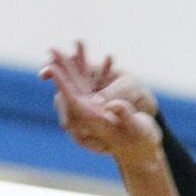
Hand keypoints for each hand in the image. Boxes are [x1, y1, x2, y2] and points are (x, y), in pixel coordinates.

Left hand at [39, 41, 160, 164]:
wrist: (144, 150)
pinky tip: (80, 52)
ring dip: (71, 65)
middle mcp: (89, 114)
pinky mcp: (98, 102)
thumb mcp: (139, 128)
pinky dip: (82, 68)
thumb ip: (125, 115)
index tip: (52, 68)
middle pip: (70, 89)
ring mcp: (93, 107)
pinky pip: (85, 83)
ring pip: (76, 83)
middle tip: (53, 49)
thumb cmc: (143, 140)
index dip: (63, 84)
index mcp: (95, 121)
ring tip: (66, 46)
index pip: (73, 101)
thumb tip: (111, 105)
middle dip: (62, 69)